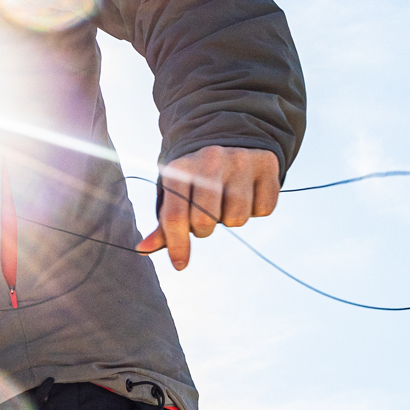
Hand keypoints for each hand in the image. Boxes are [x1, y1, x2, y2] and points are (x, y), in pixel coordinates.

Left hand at [137, 145, 279, 269]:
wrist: (231, 143)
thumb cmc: (197, 179)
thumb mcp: (177, 194)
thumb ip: (164, 224)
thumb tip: (142, 249)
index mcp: (180, 168)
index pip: (175, 216)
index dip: (177, 246)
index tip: (180, 265)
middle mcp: (210, 159)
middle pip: (205, 222)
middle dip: (204, 229)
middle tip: (205, 216)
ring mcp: (240, 160)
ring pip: (237, 219)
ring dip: (231, 219)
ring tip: (226, 201)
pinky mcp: (267, 164)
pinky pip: (264, 209)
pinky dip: (256, 210)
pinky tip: (248, 193)